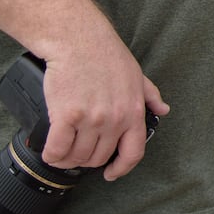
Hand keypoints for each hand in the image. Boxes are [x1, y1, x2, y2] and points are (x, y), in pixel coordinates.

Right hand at [38, 20, 169, 180]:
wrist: (79, 39)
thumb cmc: (106, 55)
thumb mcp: (137, 75)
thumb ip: (151, 96)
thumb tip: (163, 110)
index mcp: (133, 112)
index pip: (133, 153)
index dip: (121, 169)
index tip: (111, 173)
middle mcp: (114, 119)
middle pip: (98, 158)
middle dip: (86, 160)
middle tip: (77, 151)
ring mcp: (91, 119)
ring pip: (77, 156)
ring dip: (67, 159)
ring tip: (62, 150)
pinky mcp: (66, 115)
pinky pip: (57, 149)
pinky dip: (51, 155)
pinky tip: (50, 151)